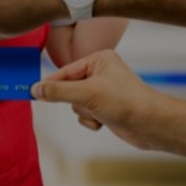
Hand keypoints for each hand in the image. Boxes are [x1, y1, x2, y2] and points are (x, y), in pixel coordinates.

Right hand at [32, 50, 159, 149]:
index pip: (65, 71)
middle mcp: (101, 72)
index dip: (51, 83)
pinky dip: (91, 120)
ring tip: (100, 113)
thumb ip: (58, 91)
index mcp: (99, 59)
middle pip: (69, 87)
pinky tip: (104, 121)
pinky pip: (85, 114)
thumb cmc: (125, 102)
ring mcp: (103, 91)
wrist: (152, 125)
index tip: (33, 92)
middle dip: (76, 100)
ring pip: (76, 103)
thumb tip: (34, 89)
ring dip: (85, 112)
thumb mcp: (86, 94)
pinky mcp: (106, 108)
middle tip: (81, 104)